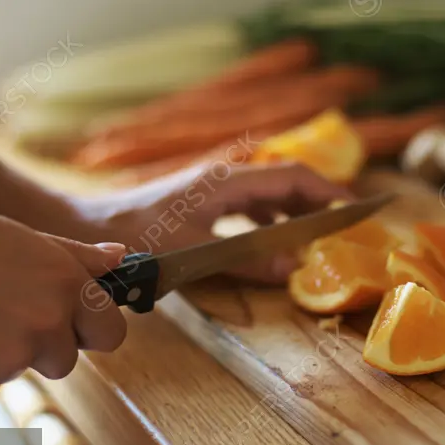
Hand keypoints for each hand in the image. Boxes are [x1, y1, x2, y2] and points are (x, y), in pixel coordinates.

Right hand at [0, 202, 127, 399]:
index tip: (71, 323)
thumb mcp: (21, 237)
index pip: (112, 332)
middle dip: (46, 346)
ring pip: (22, 368)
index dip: (90, 329)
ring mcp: (12, 358)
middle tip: (0, 313)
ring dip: (2, 353)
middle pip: (68, 358)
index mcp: (65, 283)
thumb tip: (122, 260)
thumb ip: (77, 257)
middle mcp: (48, 323)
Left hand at [69, 162, 353, 281]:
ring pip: (266, 194)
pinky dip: (267, 222)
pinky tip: (270, 244)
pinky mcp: (199, 203)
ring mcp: (211, 189)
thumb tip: (294, 268)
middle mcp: (224, 178)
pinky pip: (247, 207)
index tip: (356, 211)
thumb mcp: (196, 254)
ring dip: (292, 213)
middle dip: (316, 203)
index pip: (293, 176)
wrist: (88, 228)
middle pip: (284, 182)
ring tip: (313, 239)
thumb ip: (246, 261)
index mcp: (228, 181)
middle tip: (341, 231)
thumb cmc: (137, 239)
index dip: (329, 191)